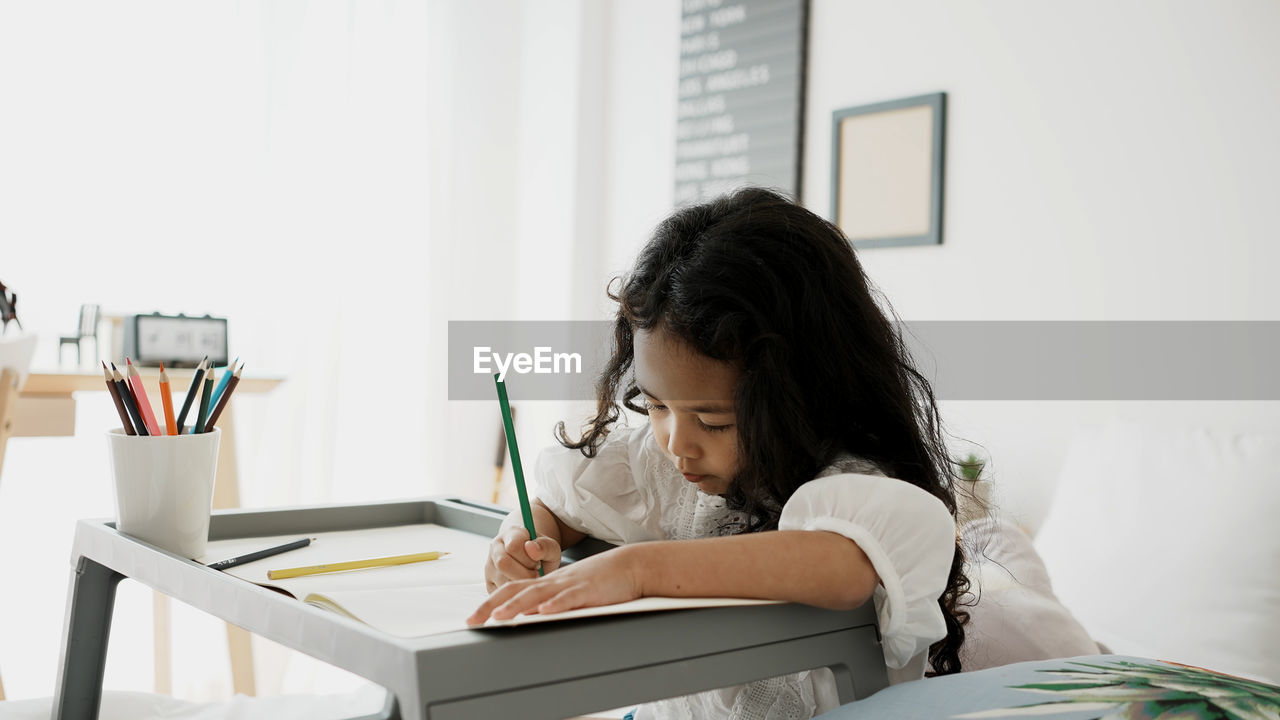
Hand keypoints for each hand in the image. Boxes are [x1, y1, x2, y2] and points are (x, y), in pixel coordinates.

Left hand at [467, 545, 643, 624]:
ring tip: (498, 616)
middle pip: (516, 591)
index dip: (490, 603)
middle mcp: (553, 582)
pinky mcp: (588, 590)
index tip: (473, 618)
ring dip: (516, 606)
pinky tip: (544, 613)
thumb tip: (526, 617)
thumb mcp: (569, 591)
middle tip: (472, 620)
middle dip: (491, 606)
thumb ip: (548, 602)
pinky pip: (569, 598)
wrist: (629, 566)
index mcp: (547, 583)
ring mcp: (569, 585)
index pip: (511, 590)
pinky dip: (556, 605)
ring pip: (538, 595)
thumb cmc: (600, 581)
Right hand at [484, 525, 562, 591]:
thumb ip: (545, 546)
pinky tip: (522, 586)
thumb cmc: (542, 554)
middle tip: (535, 574)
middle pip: (503, 563)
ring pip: (500, 580)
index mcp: (510, 534)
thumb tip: (530, 547)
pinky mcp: (489, 583)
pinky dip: (514, 594)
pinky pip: (499, 593)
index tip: (538, 563)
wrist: (533, 561)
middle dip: (524, 573)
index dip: (528, 559)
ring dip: (520, 584)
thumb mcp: (551, 548)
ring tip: (529, 579)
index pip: (513, 546)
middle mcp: (495, 548)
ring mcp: (489, 566)